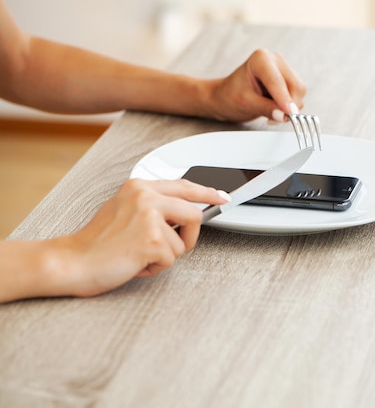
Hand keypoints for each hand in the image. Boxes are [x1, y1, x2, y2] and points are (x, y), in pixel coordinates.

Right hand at [57, 179, 229, 296]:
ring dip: (164, 256)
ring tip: (138, 254)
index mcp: (140, 187)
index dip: (208, 193)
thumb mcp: (125, 210)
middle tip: (167, 247)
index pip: (184, 186)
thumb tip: (184, 213)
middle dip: (187, 237)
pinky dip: (155, 267)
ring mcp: (150, 217)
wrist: (73, 261)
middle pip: (194, 214)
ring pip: (183, 243)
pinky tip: (134, 262)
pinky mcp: (152, 240)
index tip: (222, 197)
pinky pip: (171, 259)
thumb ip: (153, 206)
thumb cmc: (97, 242)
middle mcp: (146, 196)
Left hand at [203, 49, 306, 122]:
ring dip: (290, 108)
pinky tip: (275, 109)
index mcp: (261, 59)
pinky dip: (290, 107)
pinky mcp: (288, 79)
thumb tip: (285, 115)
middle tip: (274, 119)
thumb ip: (266, 108)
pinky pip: (298, 95)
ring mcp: (284, 68)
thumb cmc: (230, 97)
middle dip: (288, 105)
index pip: (277, 81)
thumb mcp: (246, 104)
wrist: (226, 97)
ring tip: (271, 114)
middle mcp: (275, 59)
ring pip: (299, 91)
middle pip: (295, 85)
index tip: (289, 115)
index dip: (285, 100)